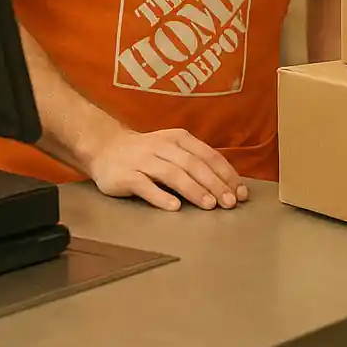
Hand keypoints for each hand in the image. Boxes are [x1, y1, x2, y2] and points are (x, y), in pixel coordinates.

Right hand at [85, 128, 248, 211]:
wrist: (106, 147)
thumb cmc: (147, 153)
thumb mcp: (173, 149)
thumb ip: (195, 161)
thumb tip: (227, 183)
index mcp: (180, 139)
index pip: (208, 156)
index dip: (226, 173)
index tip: (240, 191)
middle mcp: (164, 147)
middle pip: (194, 165)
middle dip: (215, 184)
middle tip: (230, 202)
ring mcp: (144, 160)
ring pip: (173, 174)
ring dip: (194, 190)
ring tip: (209, 205)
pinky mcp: (126, 175)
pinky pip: (145, 186)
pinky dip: (161, 197)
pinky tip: (174, 207)